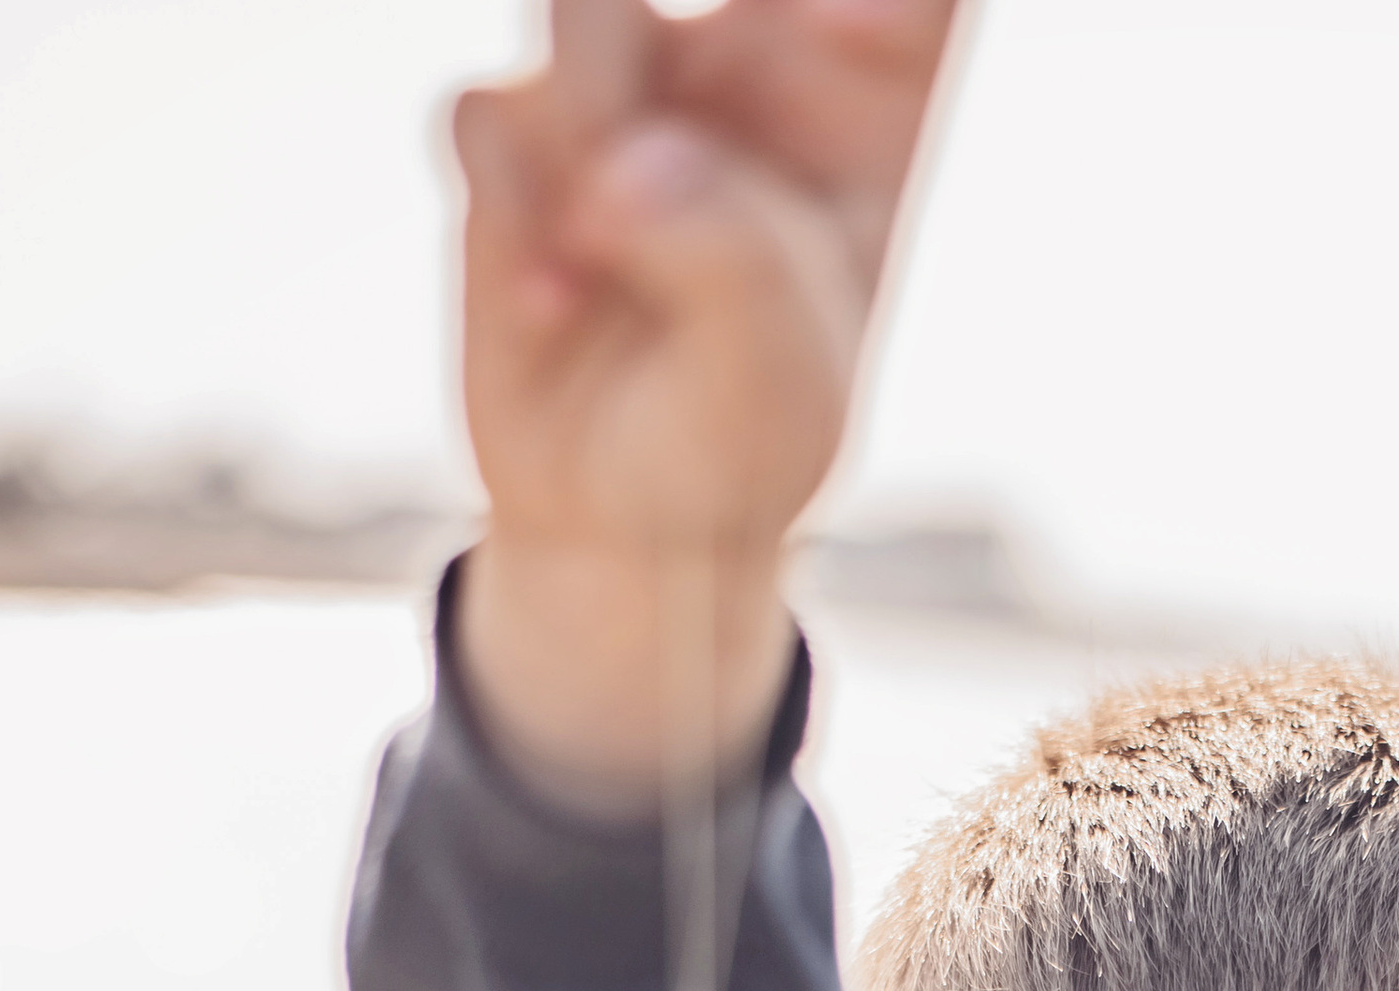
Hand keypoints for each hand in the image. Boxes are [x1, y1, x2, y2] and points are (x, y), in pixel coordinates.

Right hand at [452, 0, 958, 791]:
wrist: (621, 531)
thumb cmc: (736, 445)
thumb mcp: (777, 379)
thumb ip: (731, 261)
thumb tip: (629, 171)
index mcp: (862, 123)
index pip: (910, 7)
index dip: (879, 8)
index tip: (841, 31)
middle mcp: (748, 81)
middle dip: (726, 40)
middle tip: (655, 140)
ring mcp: (628, 96)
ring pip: (587, 13)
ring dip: (583, 117)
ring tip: (599, 241)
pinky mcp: (520, 140)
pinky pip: (488, 113)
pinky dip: (507, 210)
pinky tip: (547, 310)